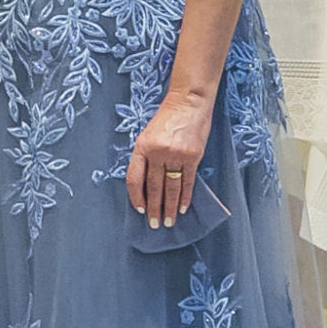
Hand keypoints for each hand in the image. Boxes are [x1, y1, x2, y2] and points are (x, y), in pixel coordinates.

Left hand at [125, 97, 207, 229]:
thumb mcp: (148, 134)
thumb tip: (146, 184)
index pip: (134, 178)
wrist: (188, 102)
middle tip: (154, 224)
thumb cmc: (166, 118)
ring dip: (169, 207)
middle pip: (154, 187)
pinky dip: (185, 197)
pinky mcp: (192, 156)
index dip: (136, 197)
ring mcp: (175, 155)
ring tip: (168, 222)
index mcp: (142, 146)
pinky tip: (182, 208)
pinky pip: (187, 182)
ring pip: (171, 188)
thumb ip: (146, 157)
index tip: (139, 210)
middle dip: (153, 208)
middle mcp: (157, 152)